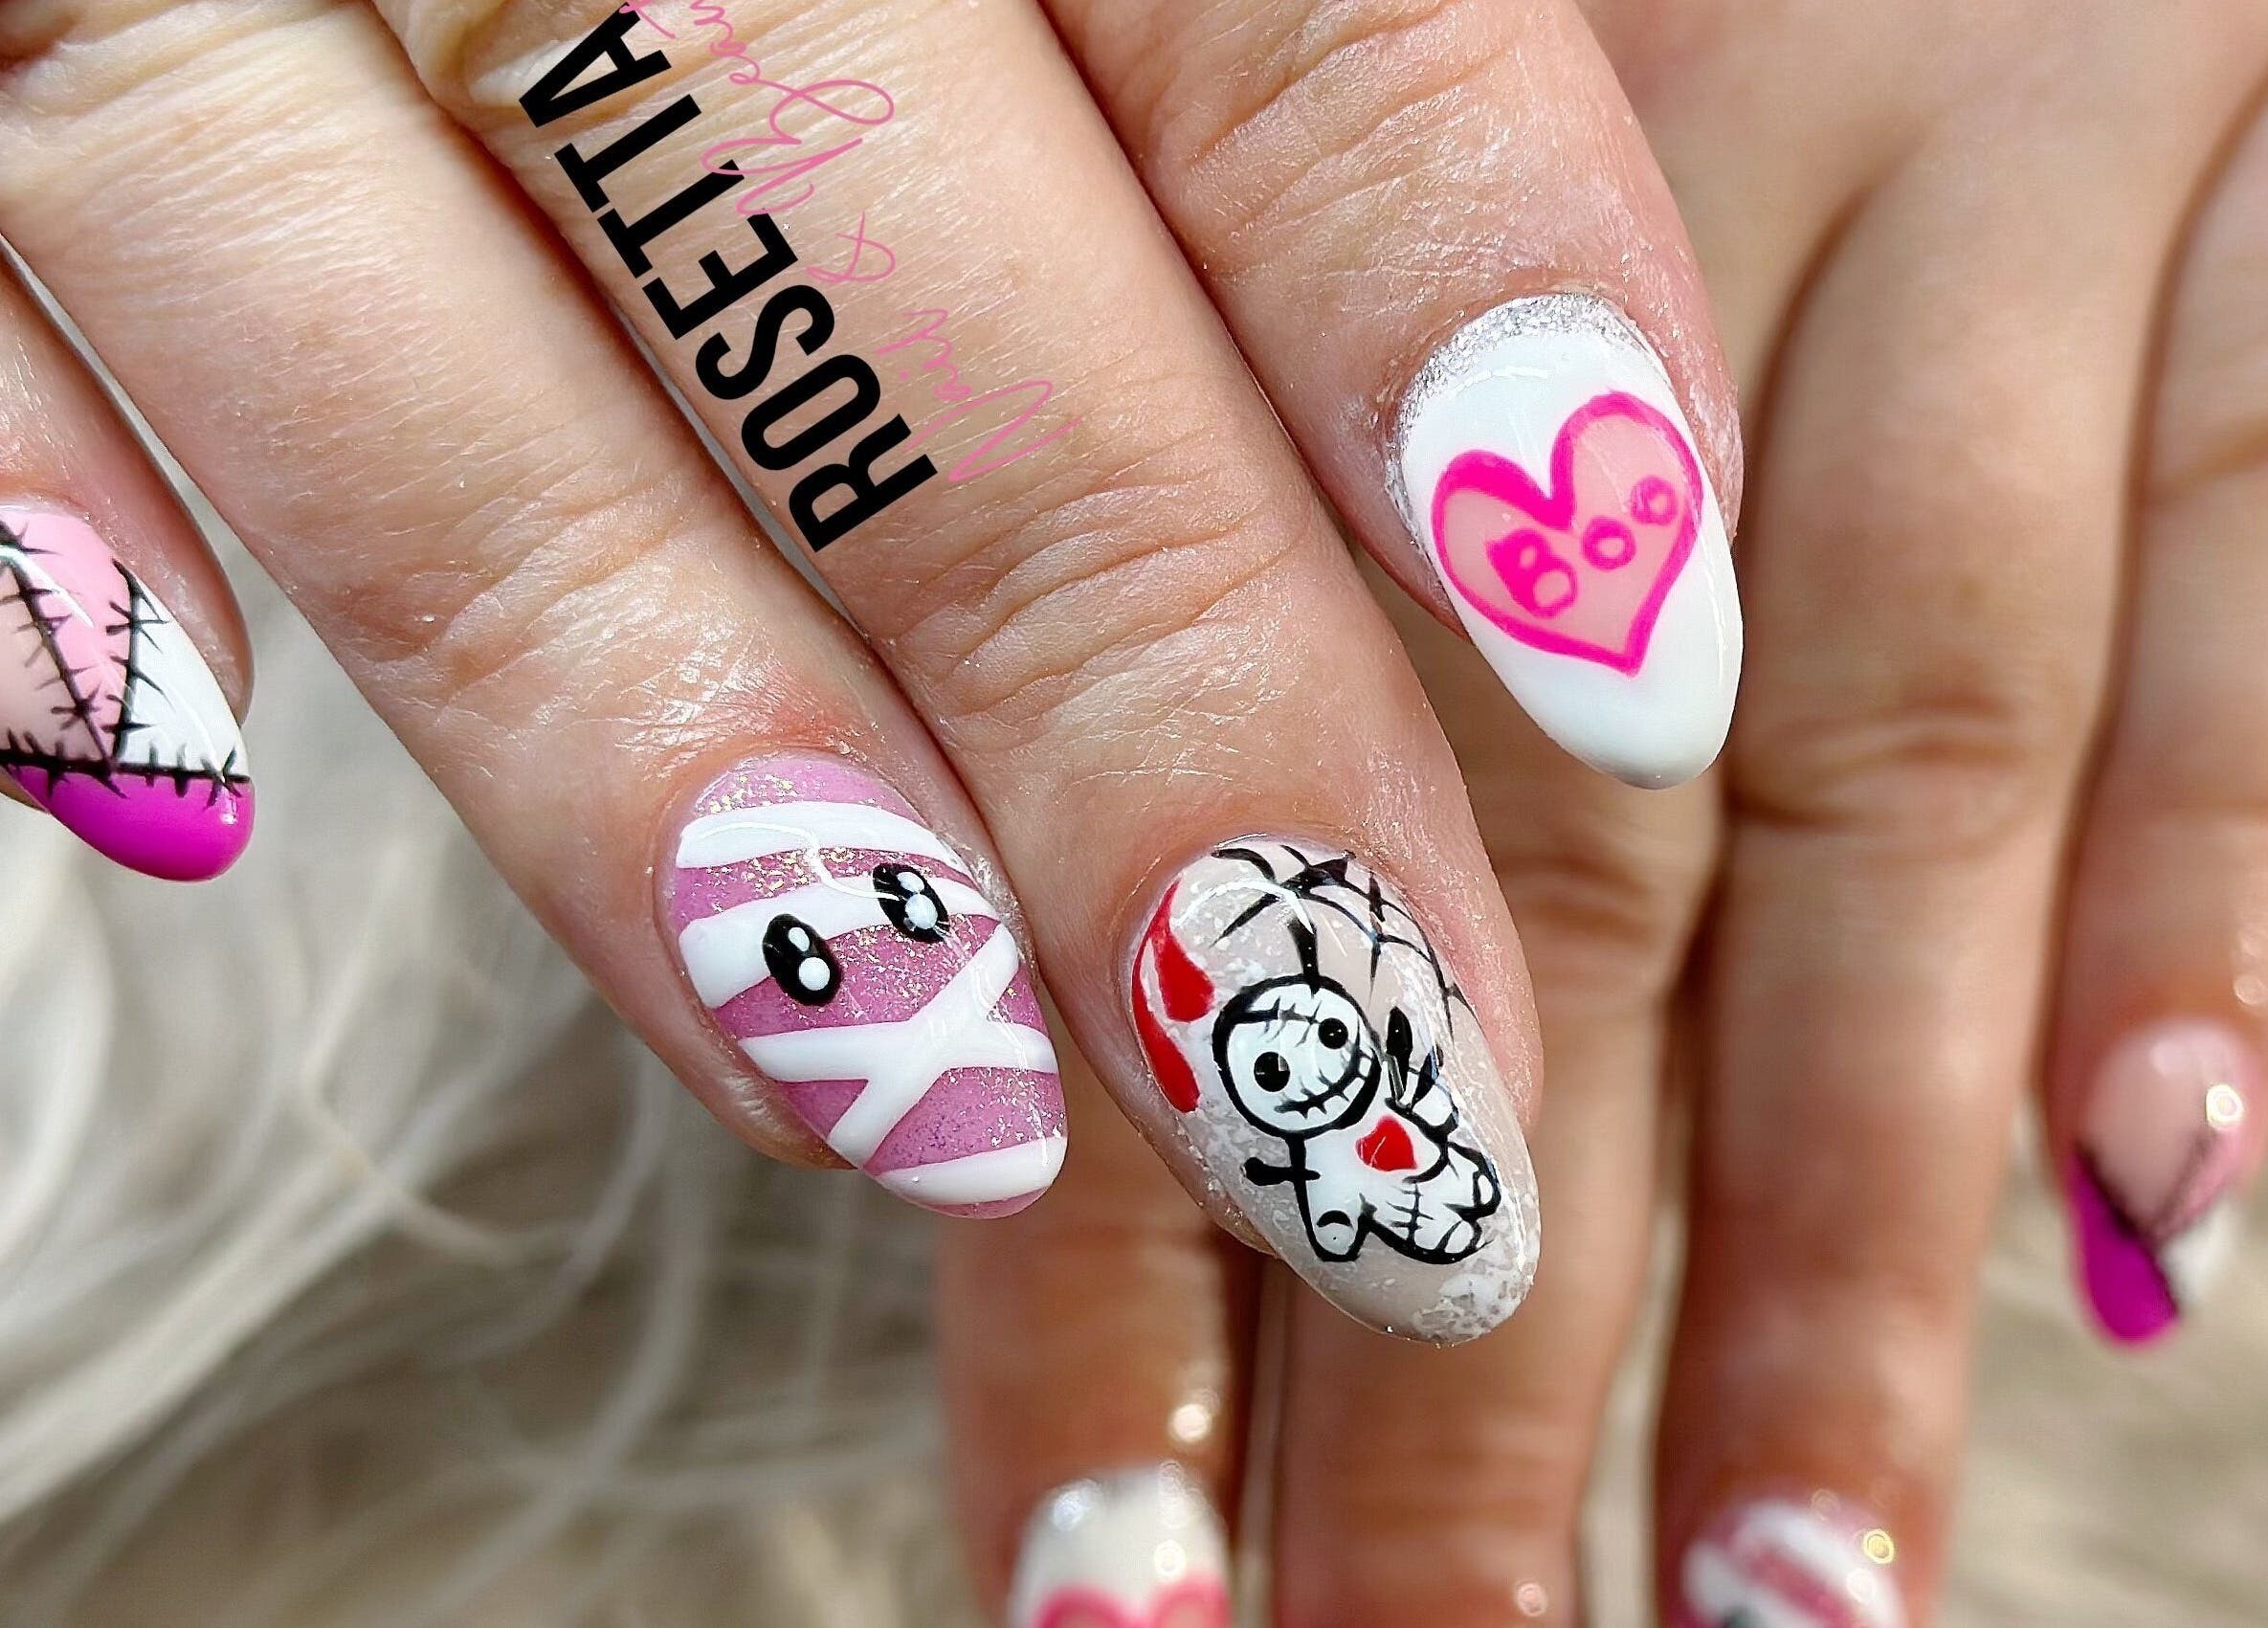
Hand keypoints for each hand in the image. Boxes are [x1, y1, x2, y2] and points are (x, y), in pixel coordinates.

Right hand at [0, 0, 1744, 1345]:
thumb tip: (1562, 520)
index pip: (1281, 11)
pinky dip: (41, 545)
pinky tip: (173, 811)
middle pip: (909, 308)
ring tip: (928, 1103)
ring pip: (435, 398)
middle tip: (1385, 1109)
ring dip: (677, 778)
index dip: (1460, 325)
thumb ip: (1277, 113)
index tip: (1636, 673)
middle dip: (1159, 722)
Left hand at [942, 1, 2267, 1622]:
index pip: (1168, 827)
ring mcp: (1959, 140)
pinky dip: (2221, 863)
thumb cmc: (1403, 85)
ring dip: (1835, 1223)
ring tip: (1779, 1608)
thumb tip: (1202, 1057)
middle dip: (1468, 1320)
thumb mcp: (1268, 224)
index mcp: (1278, 229)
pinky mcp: (2228, 107)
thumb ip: (1241, 592)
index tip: (1110, 1581)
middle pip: (1522, 863)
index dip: (1128, 1240)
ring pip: (1884, 761)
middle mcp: (1592, 209)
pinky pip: (2240, 523)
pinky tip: (2172, 1191)